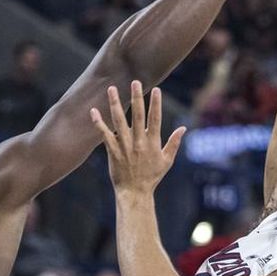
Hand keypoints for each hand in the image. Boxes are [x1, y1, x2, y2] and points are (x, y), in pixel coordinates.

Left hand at [92, 81, 185, 195]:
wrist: (135, 193)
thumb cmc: (152, 177)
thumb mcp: (167, 161)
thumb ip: (174, 143)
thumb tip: (183, 128)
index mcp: (152, 143)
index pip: (155, 119)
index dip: (156, 104)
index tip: (156, 90)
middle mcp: (139, 142)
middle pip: (138, 116)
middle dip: (136, 98)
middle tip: (135, 82)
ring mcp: (125, 146)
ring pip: (119, 121)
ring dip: (115, 104)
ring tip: (112, 89)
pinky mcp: (113, 151)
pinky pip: (104, 135)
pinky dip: (98, 123)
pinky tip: (93, 111)